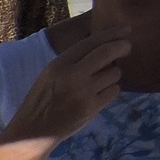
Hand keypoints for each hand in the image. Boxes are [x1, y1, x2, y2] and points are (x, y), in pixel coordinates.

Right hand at [6, 26, 131, 145]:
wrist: (33, 130)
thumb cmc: (44, 98)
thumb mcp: (52, 73)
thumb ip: (74, 59)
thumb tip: (107, 42)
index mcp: (59, 64)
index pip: (92, 41)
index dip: (112, 33)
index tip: (126, 29)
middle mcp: (72, 75)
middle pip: (108, 52)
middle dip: (122, 46)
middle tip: (127, 47)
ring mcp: (83, 92)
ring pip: (114, 73)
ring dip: (113, 74)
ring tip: (100, 81)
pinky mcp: (91, 107)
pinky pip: (114, 90)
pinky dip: (111, 90)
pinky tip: (100, 94)